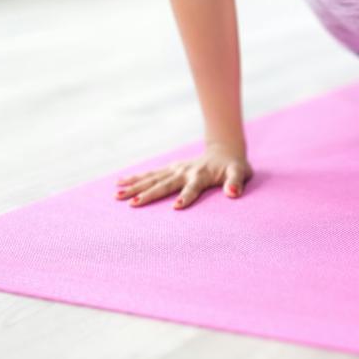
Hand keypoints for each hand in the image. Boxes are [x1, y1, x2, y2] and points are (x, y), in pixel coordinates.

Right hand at [114, 143, 252, 208]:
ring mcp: (176, 169)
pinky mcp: (170, 168)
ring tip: (117, 195)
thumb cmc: (234, 167)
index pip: (193, 188)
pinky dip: (135, 178)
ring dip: (135, 187)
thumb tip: (233, 194)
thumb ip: (236, 182)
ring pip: (152, 178)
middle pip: (165, 184)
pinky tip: (120, 183)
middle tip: (133, 204)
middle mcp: (185, 171)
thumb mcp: (241, 173)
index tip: (176, 207)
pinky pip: (150, 174)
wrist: (225, 151)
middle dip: (149, 194)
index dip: (186, 197)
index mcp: (201, 175)